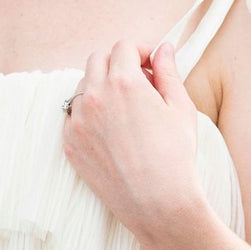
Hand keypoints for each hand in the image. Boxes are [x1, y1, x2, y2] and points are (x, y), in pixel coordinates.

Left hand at [62, 38, 204, 243]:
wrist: (157, 203)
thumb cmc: (175, 156)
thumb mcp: (180, 108)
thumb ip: (168, 72)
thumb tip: (163, 49)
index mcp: (123, 81)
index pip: (124, 46)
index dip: (141, 51)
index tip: (150, 65)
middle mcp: (94, 96)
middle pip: (98, 59)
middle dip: (118, 63)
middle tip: (138, 83)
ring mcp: (77, 121)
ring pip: (83, 87)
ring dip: (101, 87)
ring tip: (125, 109)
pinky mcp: (70, 143)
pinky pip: (73, 115)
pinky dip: (88, 114)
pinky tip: (110, 130)